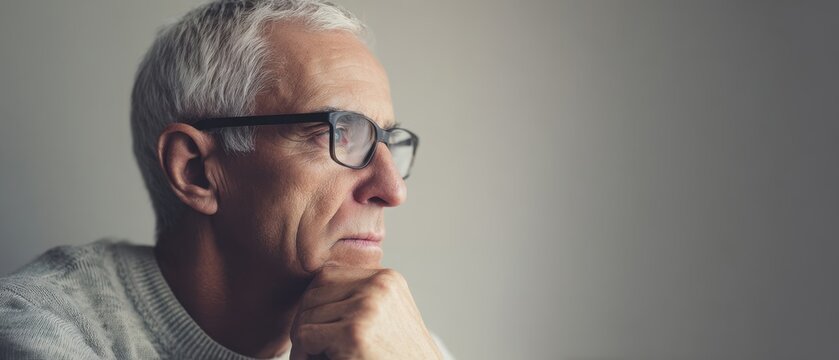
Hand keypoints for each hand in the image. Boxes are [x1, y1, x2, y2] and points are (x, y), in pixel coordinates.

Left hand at [289, 266, 441, 359]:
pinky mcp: (354, 331)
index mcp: (387, 279)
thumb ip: (359, 300)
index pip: (327, 276)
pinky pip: (304, 335)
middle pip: (313, 292)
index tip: (322, 333)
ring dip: (305, 342)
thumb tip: (310, 293)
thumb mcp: (386, 319)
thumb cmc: (399, 358)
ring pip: (305, 314)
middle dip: (307, 323)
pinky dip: (303, 355)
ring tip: (323, 358)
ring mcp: (368, 305)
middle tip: (316, 351)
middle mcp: (379, 284)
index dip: (316, 306)